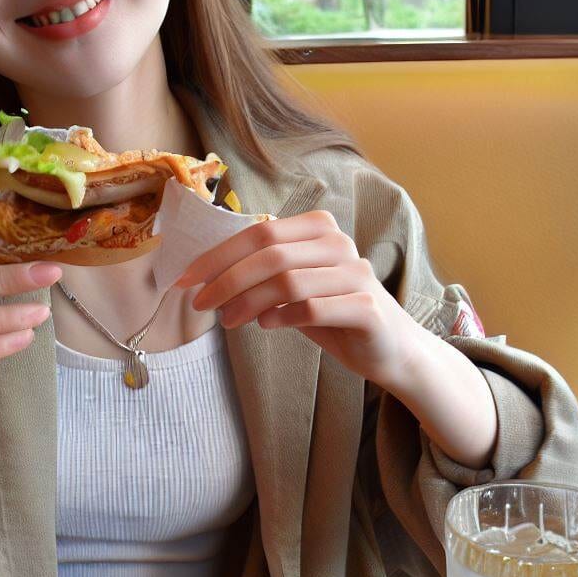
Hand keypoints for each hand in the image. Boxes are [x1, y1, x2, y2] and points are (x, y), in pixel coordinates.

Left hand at [176, 209, 423, 387]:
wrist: (390, 348)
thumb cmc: (334, 313)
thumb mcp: (294, 287)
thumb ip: (261, 275)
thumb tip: (205, 278)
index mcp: (319, 228)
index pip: (259, 233)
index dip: (218, 255)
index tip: (186, 279)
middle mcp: (339, 243)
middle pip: (270, 254)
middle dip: (226, 279)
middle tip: (201, 304)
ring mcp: (356, 274)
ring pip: (287, 281)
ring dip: (248, 302)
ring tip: (229, 322)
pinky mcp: (366, 308)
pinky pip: (313, 308)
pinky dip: (282, 318)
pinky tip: (266, 326)